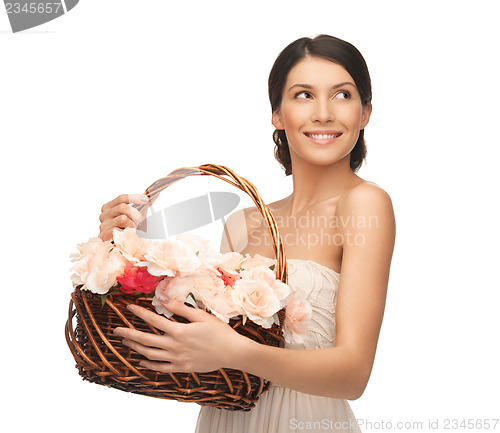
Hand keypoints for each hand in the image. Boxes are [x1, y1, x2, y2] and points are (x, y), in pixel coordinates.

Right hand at [98, 194, 149, 240]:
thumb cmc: (128, 230)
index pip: (122, 198)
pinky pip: (119, 230)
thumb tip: (154, 194)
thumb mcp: (134, 216)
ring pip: (122, 218)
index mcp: (109, 207)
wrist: (120, 248)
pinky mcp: (103, 235)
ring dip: (132, 225)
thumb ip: (141, 206)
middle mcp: (104, 214)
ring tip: (133, 231)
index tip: (146, 199)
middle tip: (140, 223)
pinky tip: (127, 237)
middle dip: (135, 214)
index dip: (135, 197)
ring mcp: (103, 225)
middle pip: (123, 207)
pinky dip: (127, 233)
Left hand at [114, 298, 247, 373]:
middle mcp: (174, 346)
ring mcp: (177, 359)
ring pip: (150, 355)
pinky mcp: (181, 368)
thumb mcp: (201, 316)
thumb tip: (164, 297)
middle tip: (116, 330)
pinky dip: (148, 365)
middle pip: (145, 340)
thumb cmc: (219, 332)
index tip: (128, 308)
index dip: (139, 313)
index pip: (153, 320)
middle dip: (129, 334)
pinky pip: (160, 368)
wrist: (232, 353)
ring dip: (135, 348)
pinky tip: (141, 361)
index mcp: (179, 331)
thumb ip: (180, 308)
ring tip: (125, 343)